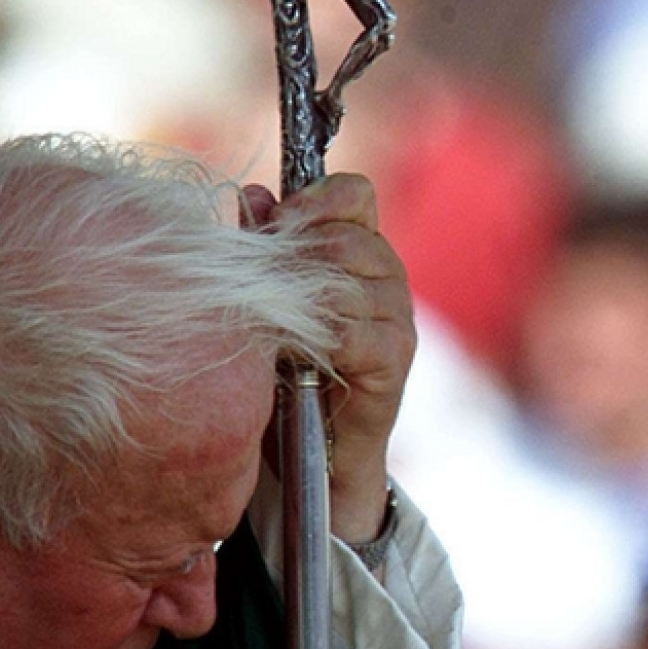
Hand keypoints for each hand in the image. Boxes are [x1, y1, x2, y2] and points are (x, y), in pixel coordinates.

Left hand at [242, 175, 414, 543]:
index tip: (275, 224)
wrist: (312, 453)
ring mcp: (396, 319)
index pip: (355, 195)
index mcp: (362, 250)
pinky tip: (291, 350)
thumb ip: (264, 246)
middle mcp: (388, 278)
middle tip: (258, 280)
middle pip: (346, 236)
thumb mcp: (269, 299)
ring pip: (349, 281)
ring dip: (300, 296)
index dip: (314, 201)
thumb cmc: (285, 371)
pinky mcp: (393, 361)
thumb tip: (250, 196)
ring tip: (271, 319)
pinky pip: (354, 331)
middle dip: (295, 254)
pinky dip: (317, 336)